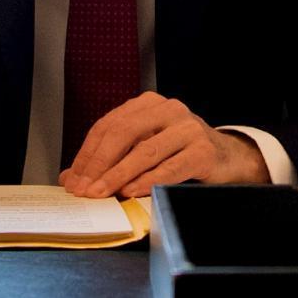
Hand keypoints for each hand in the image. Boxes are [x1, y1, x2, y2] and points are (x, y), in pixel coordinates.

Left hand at [59, 93, 268, 197]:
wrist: (227, 159)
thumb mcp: (143, 150)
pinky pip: (169, 167)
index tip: (73, 180)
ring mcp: (188, 128)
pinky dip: (147, 181)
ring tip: (101, 193)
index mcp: (148, 104)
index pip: (108, 125)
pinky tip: (132, 192)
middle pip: (124, 133)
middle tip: (84, 189)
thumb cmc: (179, 154)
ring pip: (145, 151)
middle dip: (99, 164)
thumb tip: (70, 178)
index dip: (87, 154)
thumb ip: (109, 160)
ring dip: (118, 175)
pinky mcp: (203, 150)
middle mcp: (169, 109)